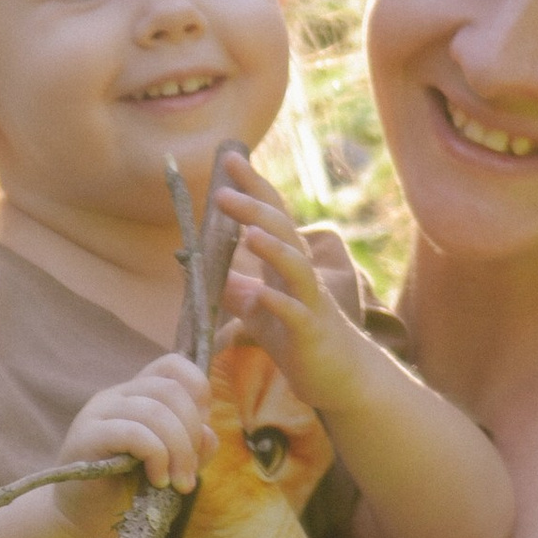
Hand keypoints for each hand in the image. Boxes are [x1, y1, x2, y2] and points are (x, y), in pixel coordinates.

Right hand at [54, 351, 215, 536]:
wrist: (86, 520)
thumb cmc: (130, 490)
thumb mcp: (174, 465)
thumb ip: (195, 446)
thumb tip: (207, 432)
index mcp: (137, 394)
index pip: (173, 365)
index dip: (197, 391)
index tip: (200, 431)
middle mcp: (116, 395)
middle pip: (170, 390)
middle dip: (191, 432)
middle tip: (189, 473)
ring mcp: (98, 413)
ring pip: (155, 412)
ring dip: (178, 451)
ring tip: (178, 483)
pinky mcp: (87, 437)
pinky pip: (134, 433)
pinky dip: (156, 457)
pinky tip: (158, 481)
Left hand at [212, 153, 361, 413]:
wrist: (339, 378)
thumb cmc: (298, 339)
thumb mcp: (257, 310)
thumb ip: (233, 286)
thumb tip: (198, 265)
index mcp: (287, 264)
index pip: (270, 215)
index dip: (252, 186)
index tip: (230, 159)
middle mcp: (301, 276)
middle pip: (282, 231)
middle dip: (255, 208)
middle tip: (223, 191)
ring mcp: (309, 302)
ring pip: (295, 266)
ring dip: (274, 247)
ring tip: (249, 231)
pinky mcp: (312, 332)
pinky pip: (296, 313)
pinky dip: (279, 302)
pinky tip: (262, 293)